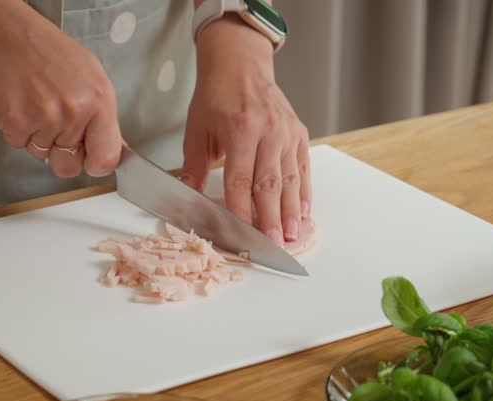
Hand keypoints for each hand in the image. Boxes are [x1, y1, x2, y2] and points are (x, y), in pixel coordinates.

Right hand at [0, 6, 121, 176]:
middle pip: (69, 166)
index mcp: (99, 101)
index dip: (95, 163)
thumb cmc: (48, 50)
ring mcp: (44, 119)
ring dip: (38, 136)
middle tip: (55, 126)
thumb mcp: (92, 75)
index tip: (89, 158)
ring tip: (36, 103)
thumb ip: (103, 116)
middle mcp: (74, 112)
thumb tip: (109, 148)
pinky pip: (19, 144)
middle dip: (62, 154)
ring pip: (42, 154)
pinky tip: (21, 103)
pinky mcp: (15, 123)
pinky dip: (18, 129)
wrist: (5, 34)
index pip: (105, 159)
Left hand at [181, 15, 311, 245]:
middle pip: (269, 184)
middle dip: (271, 219)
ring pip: (290, 179)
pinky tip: (303, 212)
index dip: (241, 211)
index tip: (242, 234)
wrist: (240, 63)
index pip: (241, 180)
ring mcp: (286, 132)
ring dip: (291, 212)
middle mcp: (267, 131)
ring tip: (291, 236)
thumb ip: (194, 168)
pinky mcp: (298, 133)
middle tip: (272, 245)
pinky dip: (304, 192)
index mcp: (240, 129)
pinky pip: (303, 168)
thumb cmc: (215, 95)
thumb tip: (188, 201)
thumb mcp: (197, 130)